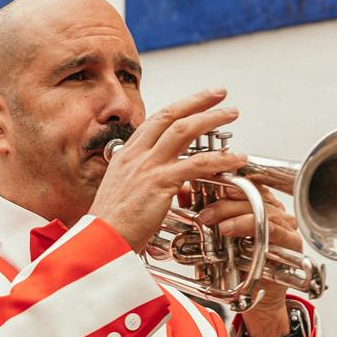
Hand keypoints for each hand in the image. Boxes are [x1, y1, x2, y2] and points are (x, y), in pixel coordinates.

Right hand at [87, 89, 244, 252]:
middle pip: (171, 116)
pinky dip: (220, 159)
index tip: (197, 100)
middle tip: (220, 94)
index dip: (179, 107)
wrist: (100, 242)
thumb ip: (148, 183)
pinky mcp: (159, 183)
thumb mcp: (125, 194)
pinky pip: (196, 165)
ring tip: (231, 114)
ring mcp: (147, 167)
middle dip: (198, 101)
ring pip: (184, 131)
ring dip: (211, 119)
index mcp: (126, 155)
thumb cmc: (112, 226)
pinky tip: (235, 158)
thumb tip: (173, 185)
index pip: (156, 121)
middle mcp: (136, 155)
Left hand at [196, 187, 301, 336]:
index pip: (247, 185)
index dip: (228, 182)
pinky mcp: (291, 242)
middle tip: (205, 213)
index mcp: (261, 206)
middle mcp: (276, 213)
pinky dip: (250, 227)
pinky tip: (231, 230)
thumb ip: (205, 216)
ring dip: (235, 214)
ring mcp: (286, 226)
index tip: (206, 184)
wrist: (258, 300)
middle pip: (254, 195)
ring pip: (262, 209)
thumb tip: (184, 194)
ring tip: (217, 224)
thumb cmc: (240, 269)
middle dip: (226, 201)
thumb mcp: (217, 240)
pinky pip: (274, 229)